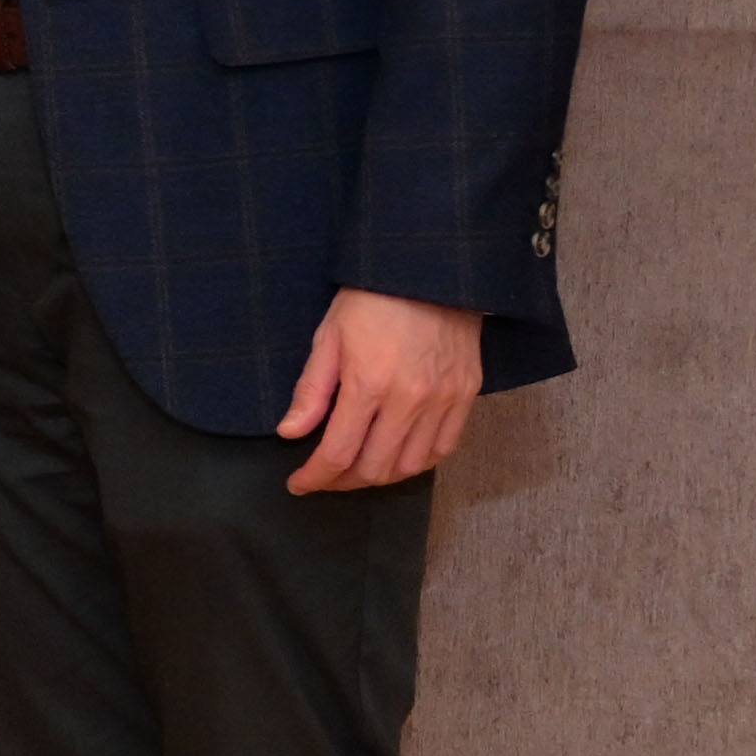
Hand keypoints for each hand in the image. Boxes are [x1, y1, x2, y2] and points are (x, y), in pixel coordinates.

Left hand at [277, 290, 483, 493]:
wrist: (431, 271)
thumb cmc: (372, 299)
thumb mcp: (329, 337)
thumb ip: (311, 390)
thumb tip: (289, 432)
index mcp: (369, 384)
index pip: (338, 453)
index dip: (314, 476)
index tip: (298, 483)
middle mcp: (409, 400)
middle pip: (375, 467)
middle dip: (343, 481)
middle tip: (325, 477)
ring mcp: (443, 400)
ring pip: (411, 466)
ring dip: (380, 476)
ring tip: (357, 470)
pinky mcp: (466, 395)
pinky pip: (444, 448)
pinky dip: (418, 462)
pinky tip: (398, 457)